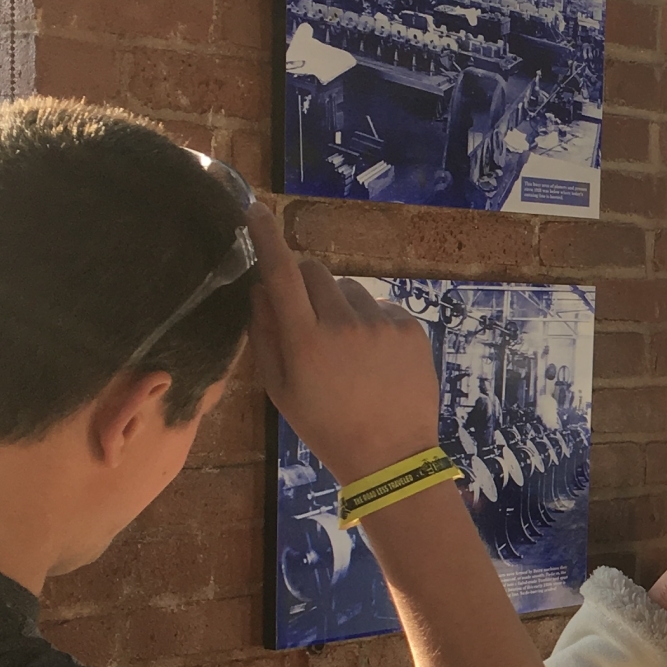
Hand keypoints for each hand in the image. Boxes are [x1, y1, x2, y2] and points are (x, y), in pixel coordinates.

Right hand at [247, 204, 439, 482]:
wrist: (390, 456)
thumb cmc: (325, 426)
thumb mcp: (280, 389)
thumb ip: (265, 334)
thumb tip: (259, 288)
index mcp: (305, 341)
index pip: (281, 274)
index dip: (267, 238)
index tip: (256, 210)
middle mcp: (343, 324)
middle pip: (316, 271)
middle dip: (306, 283)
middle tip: (310, 317)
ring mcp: (381, 323)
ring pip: (350, 290)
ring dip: (342, 307)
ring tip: (350, 353)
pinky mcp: (410, 327)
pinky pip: (381, 306)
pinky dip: (373, 322)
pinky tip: (376, 359)